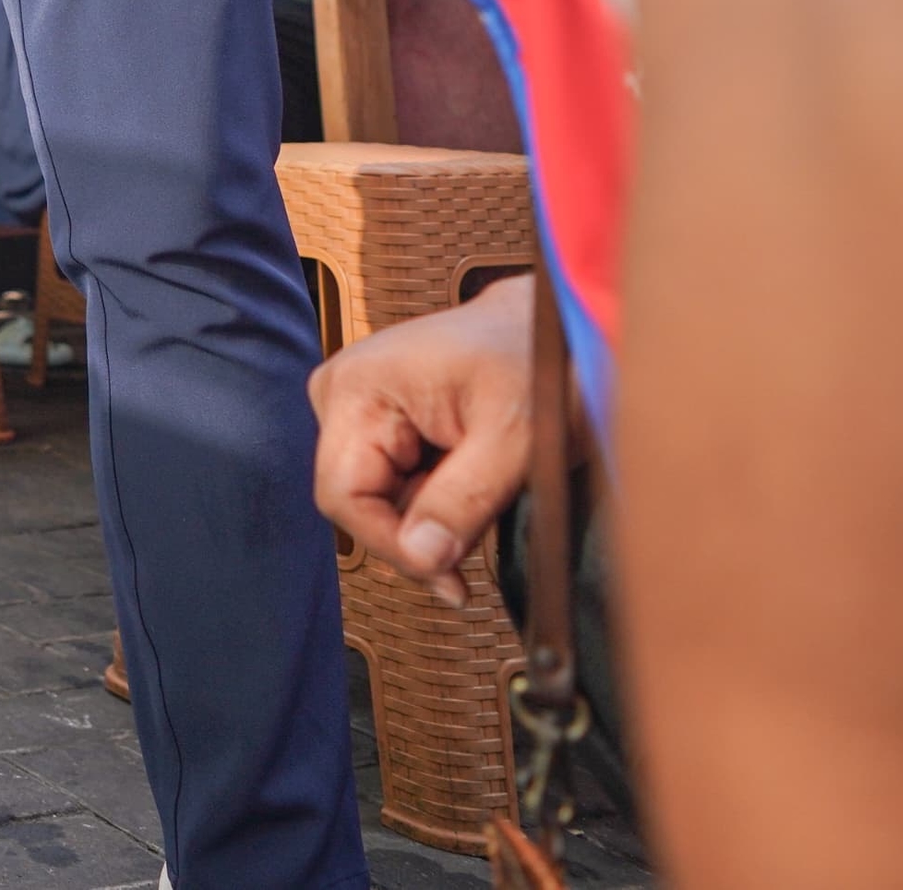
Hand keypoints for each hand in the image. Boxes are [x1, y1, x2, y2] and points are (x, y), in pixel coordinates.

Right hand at [308, 273, 536, 606]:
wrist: (558, 323)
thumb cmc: (541, 360)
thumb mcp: (514, 439)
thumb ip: (462, 500)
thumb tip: (421, 558)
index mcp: (359, 386)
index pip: (344, 496)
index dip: (394, 546)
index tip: (451, 578)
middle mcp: (345, 391)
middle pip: (357, 500)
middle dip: (417, 534)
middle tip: (475, 549)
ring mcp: (360, 403)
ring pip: (376, 498)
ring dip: (429, 520)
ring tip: (483, 504)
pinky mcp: (380, 417)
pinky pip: (392, 483)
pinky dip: (432, 503)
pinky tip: (469, 493)